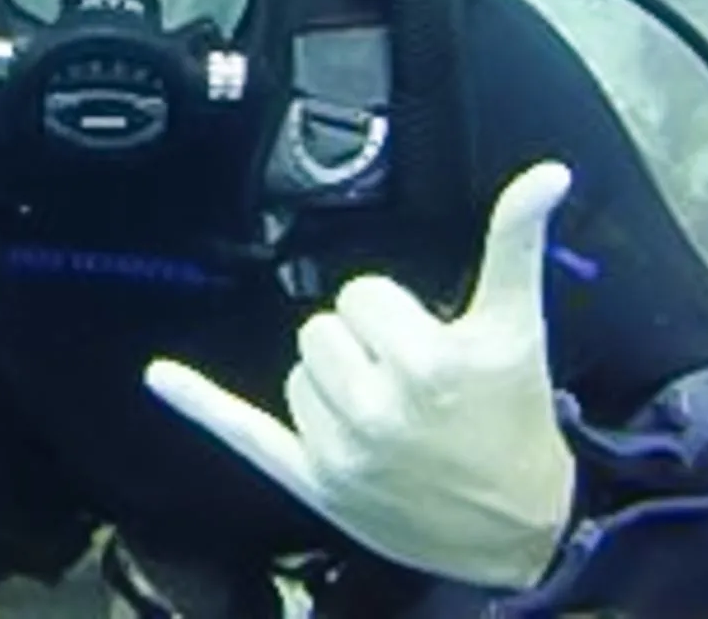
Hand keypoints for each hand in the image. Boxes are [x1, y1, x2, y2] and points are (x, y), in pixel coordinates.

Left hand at [145, 161, 576, 590]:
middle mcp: (379, 409)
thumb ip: (517, 242)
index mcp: (426, 362)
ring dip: (334, 380)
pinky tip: (160, 376)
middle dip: (363, 344)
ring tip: (387, 410)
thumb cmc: (514, 418)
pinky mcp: (314, 481)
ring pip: (300, 368)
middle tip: (408, 379)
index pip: (362, 292)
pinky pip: (243, 430)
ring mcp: (341, 450)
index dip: (393, 311)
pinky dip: (200, 402)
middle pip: (324, 327)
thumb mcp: (519, 326)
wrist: (521, 533)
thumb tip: (547, 173)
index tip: (425, 338)